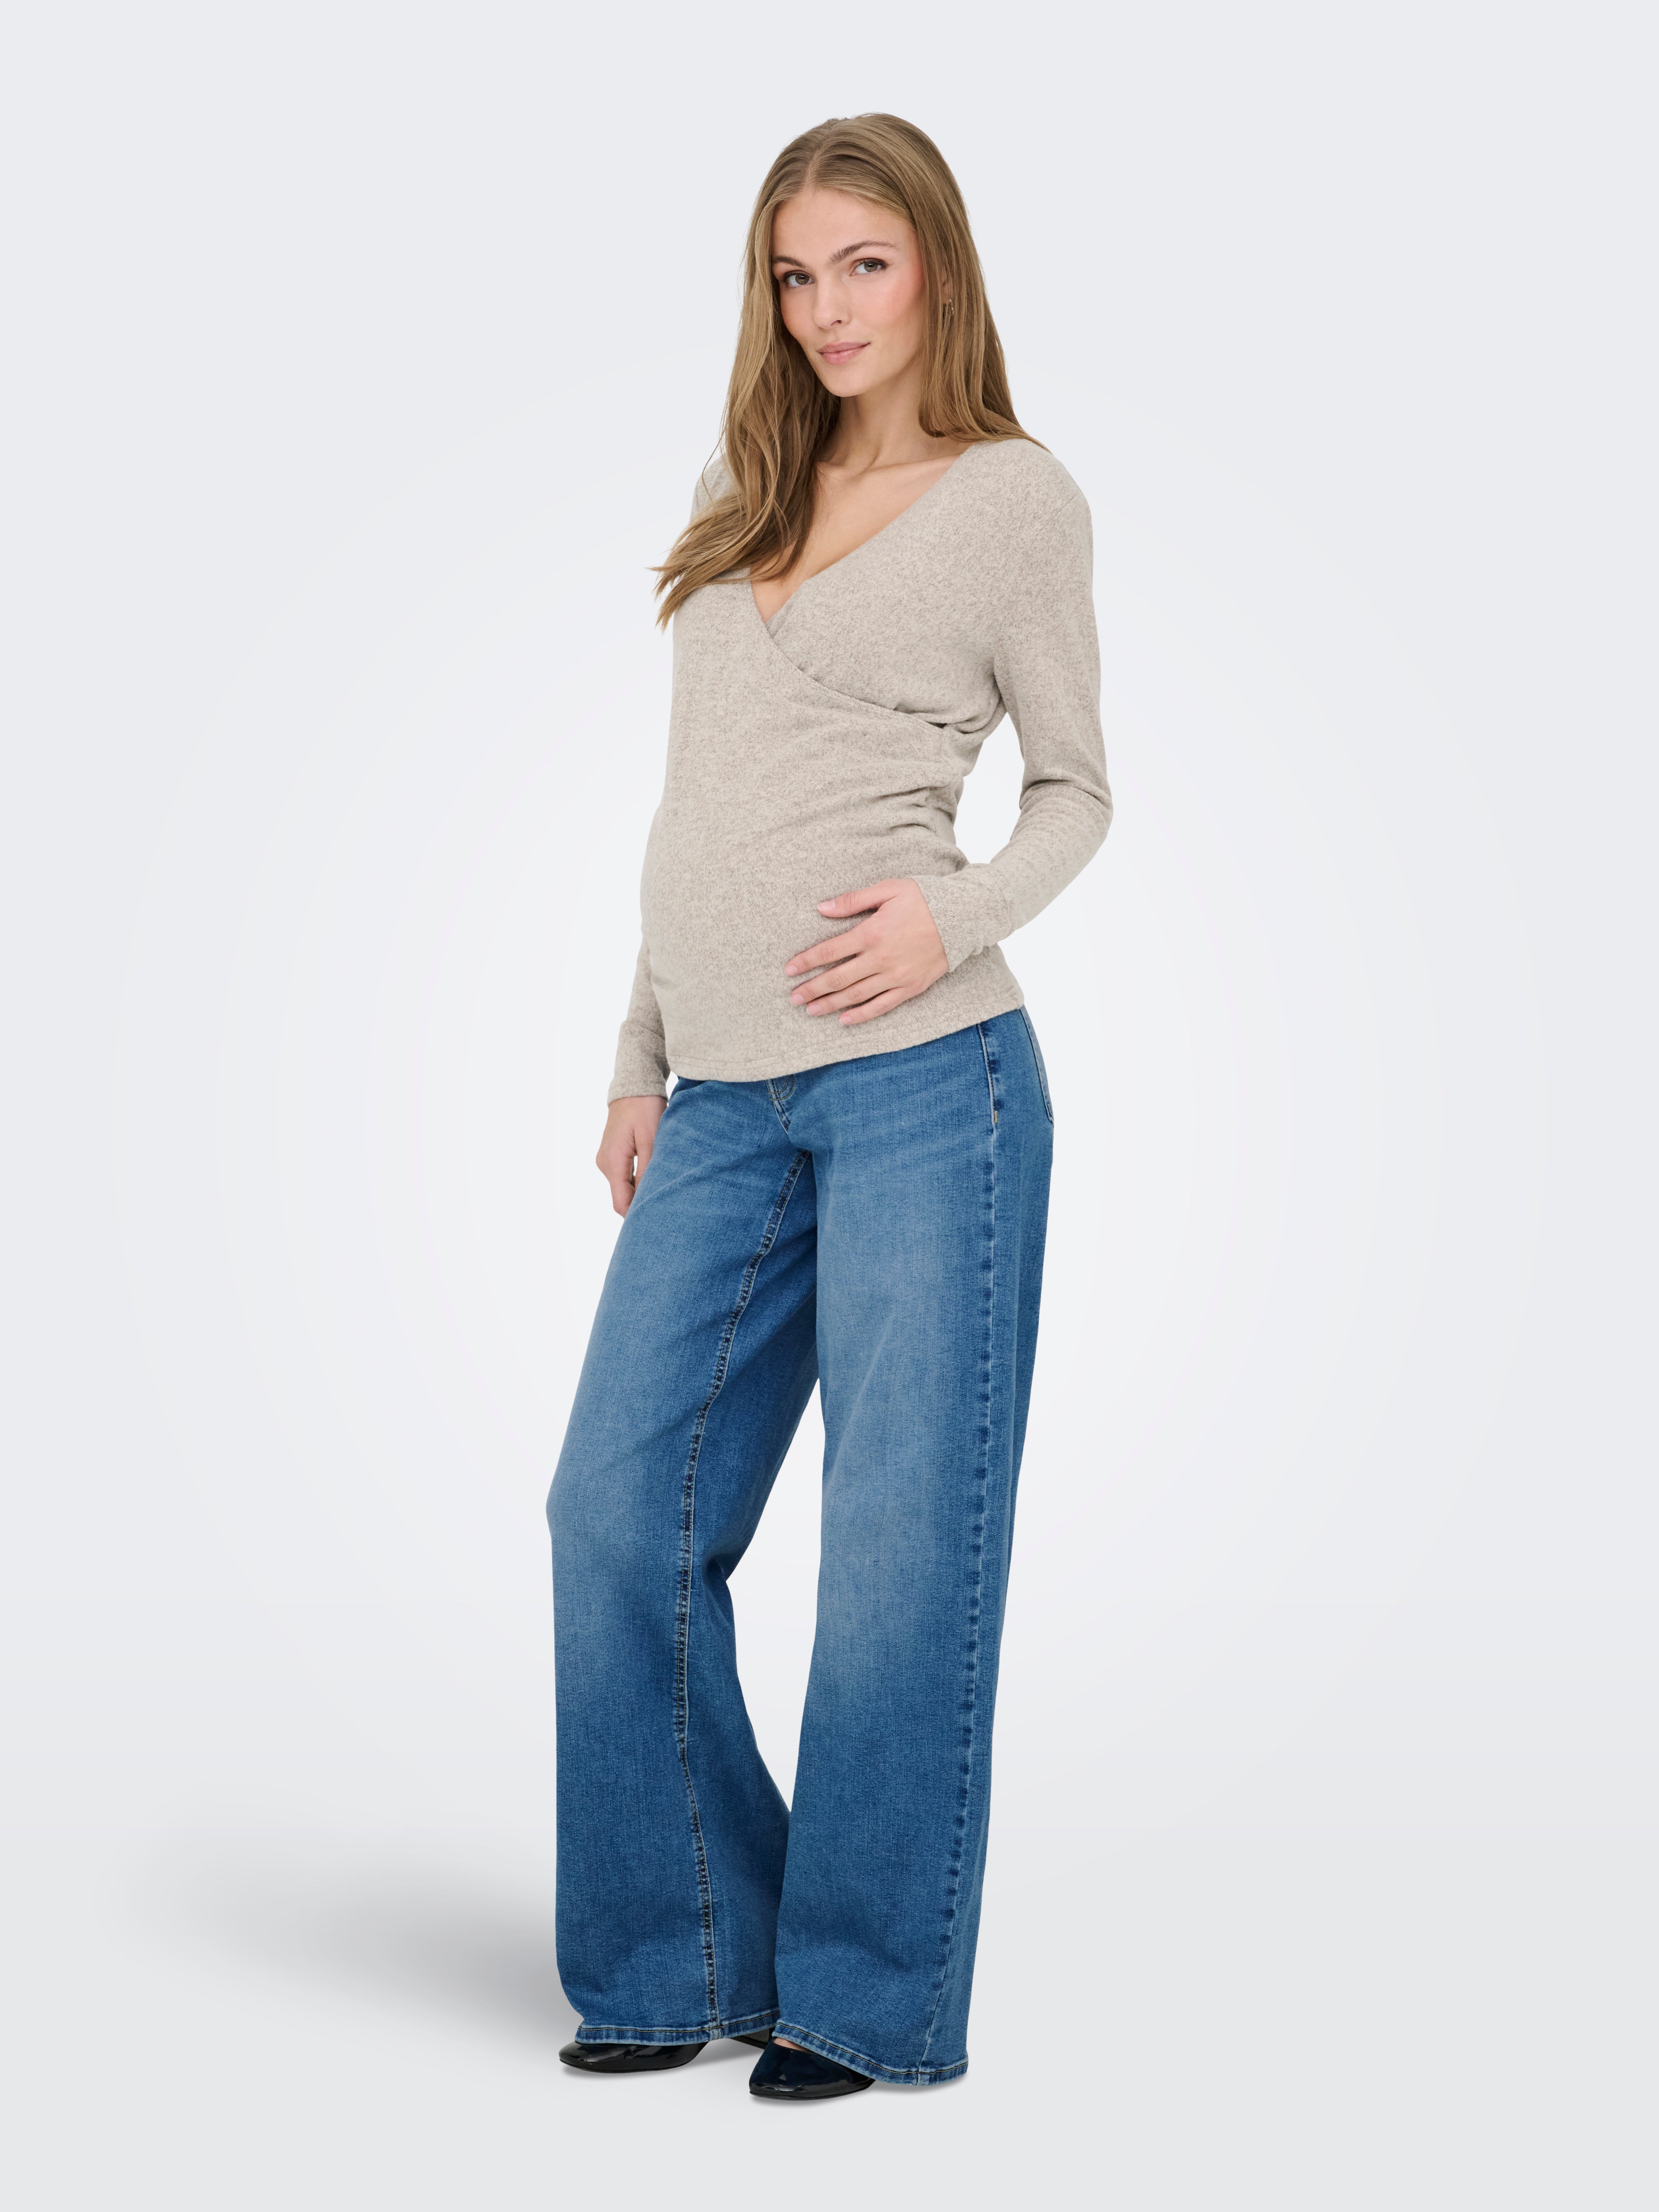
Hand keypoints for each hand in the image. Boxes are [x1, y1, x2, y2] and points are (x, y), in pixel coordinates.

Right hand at [597, 1094, 665, 1216]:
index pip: (621, 1203)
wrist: (634, 1086)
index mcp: (613, 1162)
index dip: (636, 1217)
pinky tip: (654, 1177)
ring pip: (624, 1187)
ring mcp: (606, 1159)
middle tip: (667, 1209)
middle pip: (622, 1197)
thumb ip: (648, 1170)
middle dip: (641, 1205)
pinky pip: (624, 1176)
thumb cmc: (645, 1108)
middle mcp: (605, 1163)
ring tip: (664, 1191)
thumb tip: (647, 1199)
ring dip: (641, 1192)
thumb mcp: (652, 1139)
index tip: (657, 1223)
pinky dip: (637, 1181)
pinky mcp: (612, 1155)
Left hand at [784, 878, 948, 1025]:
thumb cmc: (925, 899)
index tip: (789, 970)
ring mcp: (896, 976)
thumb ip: (854, 900)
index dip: (807, 961)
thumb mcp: (888, 890)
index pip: (830, 951)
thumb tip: (822, 908)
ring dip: (830, 1004)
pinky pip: (882, 1006)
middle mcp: (881, 959)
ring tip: (810, 1010)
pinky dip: (862, 1015)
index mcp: (872, 933)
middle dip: (812, 988)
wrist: (964, 917)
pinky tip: (844, 1020)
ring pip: (856, 995)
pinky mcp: (910, 987)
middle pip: (838, 978)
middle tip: (793, 997)